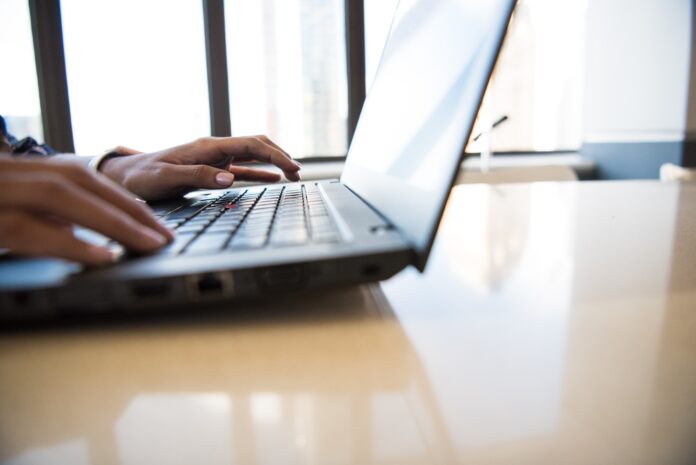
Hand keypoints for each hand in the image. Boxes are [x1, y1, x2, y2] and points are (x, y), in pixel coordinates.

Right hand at [0, 156, 172, 265]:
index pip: (80, 178)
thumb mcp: (9, 210)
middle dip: (126, 209)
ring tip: (149, 245)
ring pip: (57, 195)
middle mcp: (6, 173)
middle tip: (164, 237)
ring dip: (109, 221)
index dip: (121, 200)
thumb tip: (71, 230)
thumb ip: (38, 216)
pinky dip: (69, 243)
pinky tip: (104, 258)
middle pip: (76, 181)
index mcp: (17, 171)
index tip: (156, 224)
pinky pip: (26, 228)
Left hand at [100, 135, 300, 200]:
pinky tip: (272, 179)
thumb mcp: (166, 177)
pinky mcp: (210, 170)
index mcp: (206, 147)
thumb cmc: (141, 177)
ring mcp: (213, 159)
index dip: (275, 155)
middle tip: (298, 172)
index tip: (293, 168)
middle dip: (280, 155)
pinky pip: (241, 169)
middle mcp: (213, 149)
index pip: (250, 144)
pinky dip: (259, 172)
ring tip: (292, 174)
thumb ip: (197, 176)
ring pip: (252, 155)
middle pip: (256, 145)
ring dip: (273, 162)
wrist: (123, 177)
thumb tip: (229, 179)